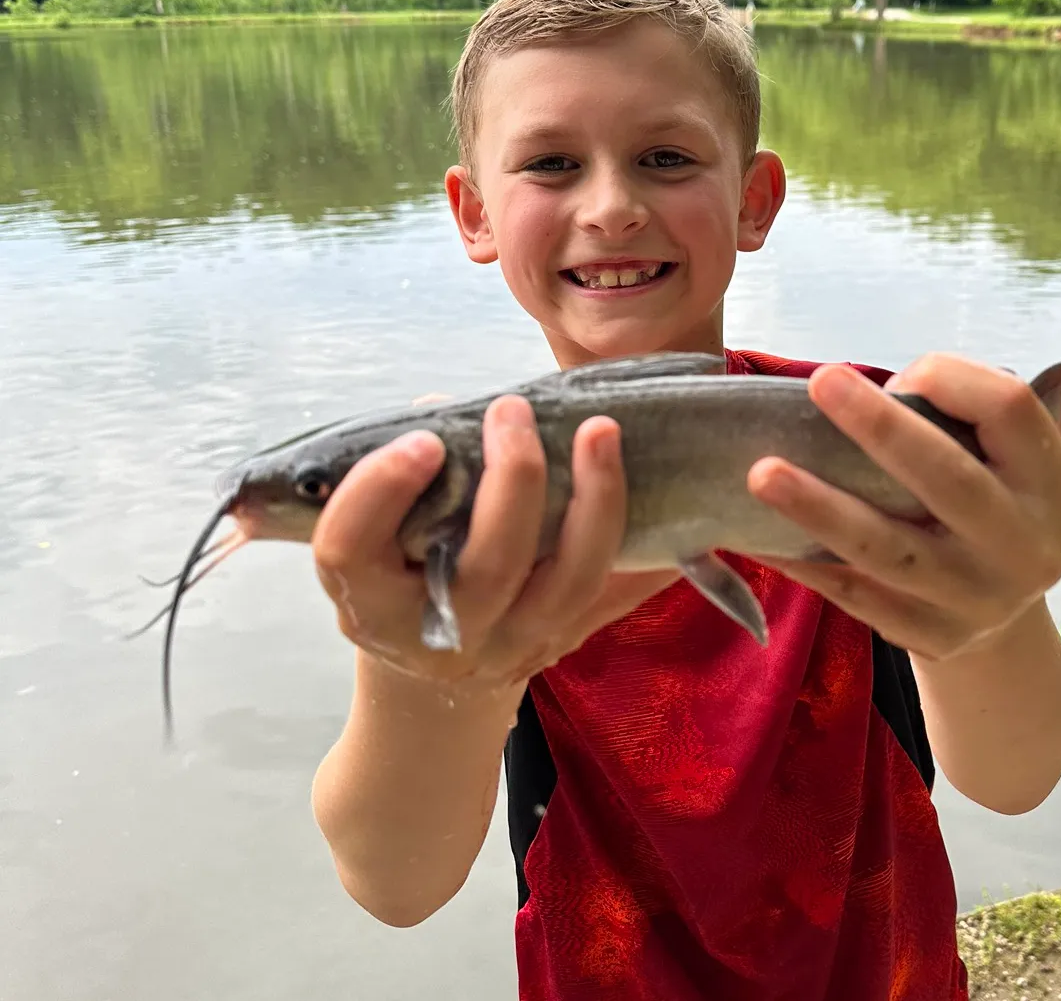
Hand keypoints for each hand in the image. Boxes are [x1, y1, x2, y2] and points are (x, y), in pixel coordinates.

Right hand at [311, 396, 675, 692]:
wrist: (430, 683)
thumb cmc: (399, 577)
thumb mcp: (377, 537)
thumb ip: (406, 474)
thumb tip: (446, 409)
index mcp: (370, 600)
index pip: (351, 550)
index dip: (382, 491)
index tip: (424, 440)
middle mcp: (440, 635)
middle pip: (487, 567)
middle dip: (513, 479)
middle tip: (513, 410)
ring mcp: (511, 646)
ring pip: (568, 583)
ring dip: (594, 501)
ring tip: (600, 431)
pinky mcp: (561, 642)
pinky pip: (613, 596)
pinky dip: (646, 553)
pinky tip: (677, 511)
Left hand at [747, 355, 1060, 662]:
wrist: (1004, 624)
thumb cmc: (986, 507)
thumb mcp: (1008, 465)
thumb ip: (960, 420)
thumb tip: (866, 395)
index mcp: (1050, 485)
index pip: (1011, 409)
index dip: (951, 378)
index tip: (897, 375)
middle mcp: (1023, 546)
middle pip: (951, 480)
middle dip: (883, 429)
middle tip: (820, 382)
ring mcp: (977, 599)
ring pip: (890, 550)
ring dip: (821, 508)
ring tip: (763, 473)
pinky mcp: (931, 638)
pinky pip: (857, 596)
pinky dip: (806, 563)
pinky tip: (758, 536)